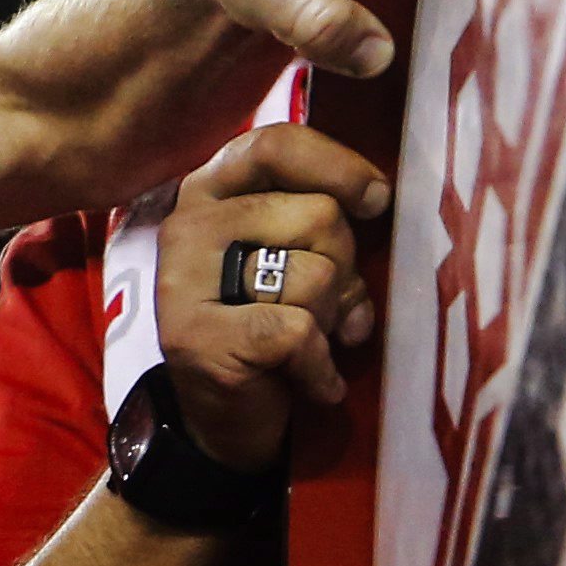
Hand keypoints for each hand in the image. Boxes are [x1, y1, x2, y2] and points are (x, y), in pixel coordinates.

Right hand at [156, 124, 391, 473]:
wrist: (223, 420)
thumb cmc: (269, 323)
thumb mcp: (292, 253)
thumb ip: (317, 214)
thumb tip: (379, 196)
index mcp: (210, 189)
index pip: (277, 144)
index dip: (339, 167)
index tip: (376, 202)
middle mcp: (188, 224)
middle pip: (318, 215)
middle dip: (346, 268)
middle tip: (328, 308)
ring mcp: (186, 280)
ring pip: (316, 276)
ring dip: (332, 321)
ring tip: (313, 343)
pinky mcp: (198, 337)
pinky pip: (298, 332)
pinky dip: (319, 368)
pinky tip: (310, 381)